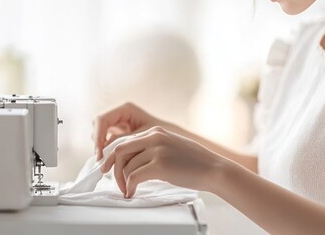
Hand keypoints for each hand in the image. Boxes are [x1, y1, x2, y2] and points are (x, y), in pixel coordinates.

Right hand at [93, 102, 168, 159]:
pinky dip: (107, 151)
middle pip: (98, 126)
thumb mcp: (142, 139)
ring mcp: (119, 124)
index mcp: (126, 110)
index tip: (99, 154)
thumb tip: (105, 149)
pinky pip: (107, 141)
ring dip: (101, 147)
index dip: (98, 136)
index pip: (102, 120)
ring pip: (101, 134)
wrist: (174, 144)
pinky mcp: (120, 134)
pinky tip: (112, 162)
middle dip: (97, 142)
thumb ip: (124, 142)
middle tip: (100, 159)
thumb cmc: (163, 138)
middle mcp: (120, 115)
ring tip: (106, 163)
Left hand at [101, 126, 228, 197]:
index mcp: (155, 131)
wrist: (214, 169)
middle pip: (120, 150)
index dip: (114, 157)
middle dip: (113, 168)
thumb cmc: (194, 162)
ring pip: (126, 166)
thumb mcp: (170, 147)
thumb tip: (131, 161)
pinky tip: (132, 192)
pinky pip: (134, 177)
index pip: (125, 141)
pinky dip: (129, 187)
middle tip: (114, 181)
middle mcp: (154, 137)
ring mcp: (157, 150)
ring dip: (123, 181)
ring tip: (128, 190)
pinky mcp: (159, 165)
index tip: (109, 168)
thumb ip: (152, 148)